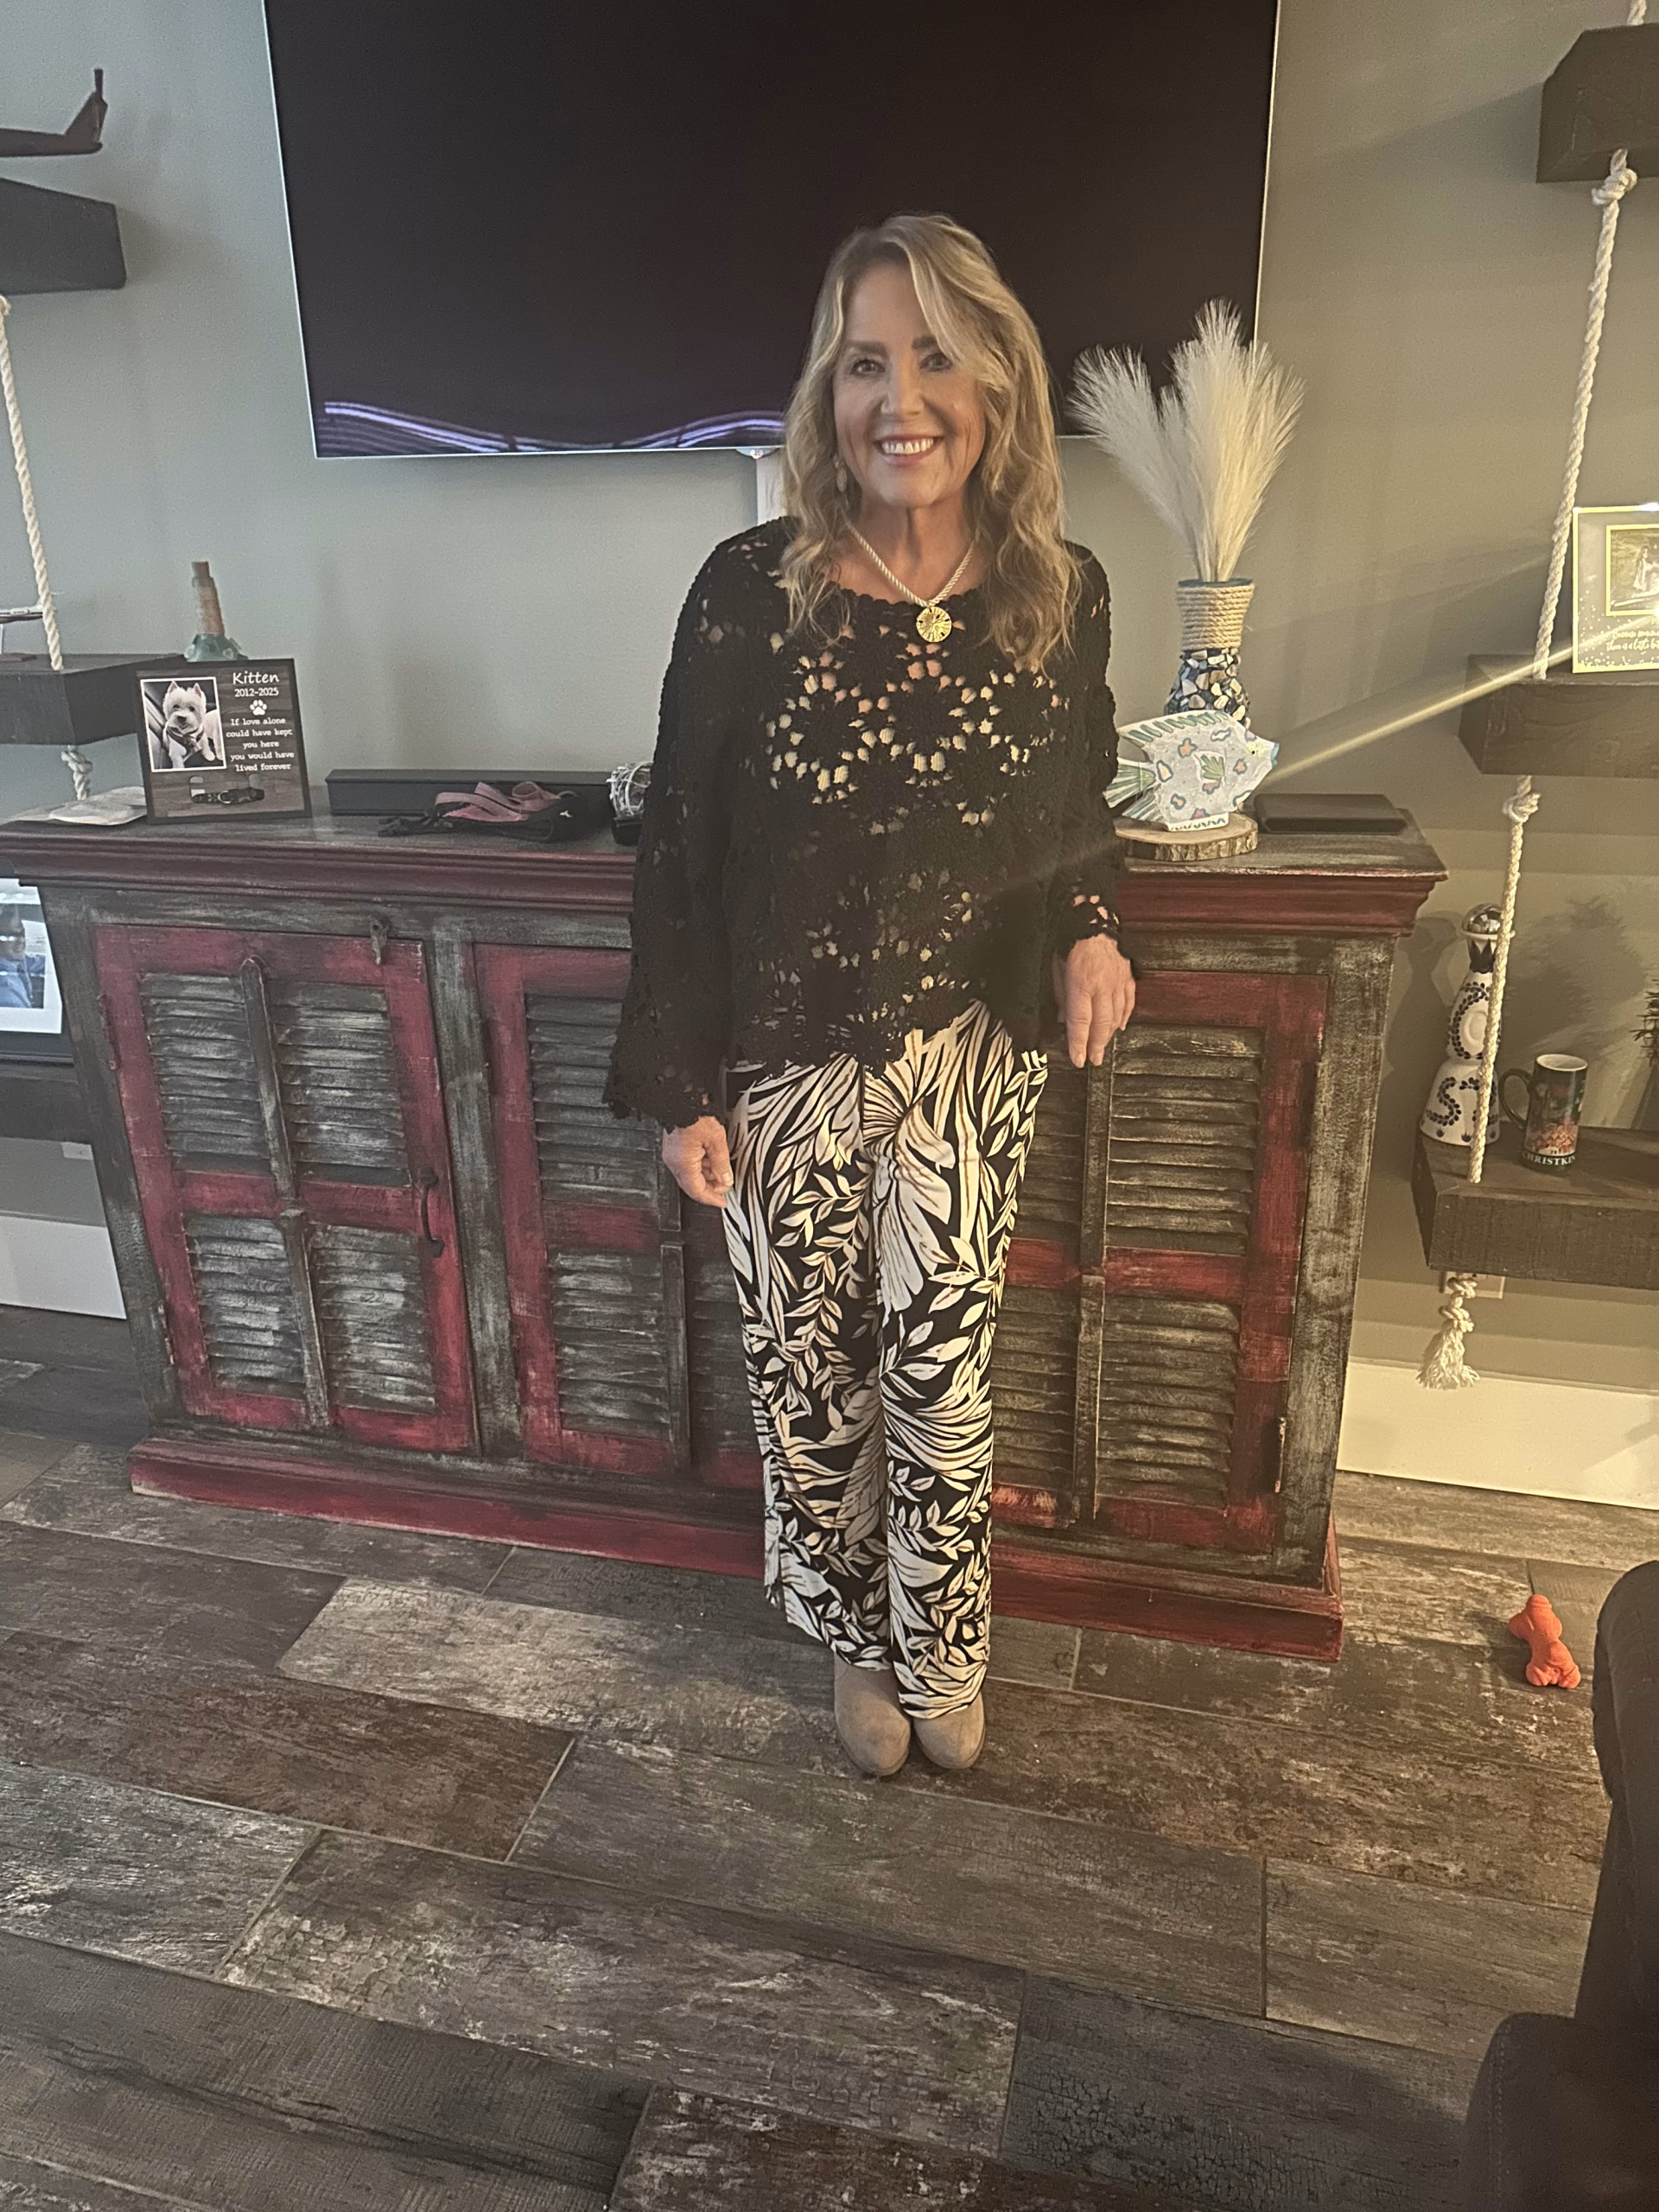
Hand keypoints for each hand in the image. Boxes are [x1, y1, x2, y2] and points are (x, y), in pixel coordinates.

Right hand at [662, 1114, 733, 1205]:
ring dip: (705, 1176)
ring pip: (689, 1175)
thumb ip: (722, 1164)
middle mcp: (674, 1162)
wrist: (682, 1098)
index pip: (697, 1191)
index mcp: (683, 1164)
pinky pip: (686, 1164)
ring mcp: (672, 1154)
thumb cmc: (695, 1115)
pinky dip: (699, 1166)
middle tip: (723, 1187)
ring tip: (720, 1171)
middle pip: (692, 1185)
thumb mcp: (716, 1141)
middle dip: (709, 1189)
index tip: (721, 1203)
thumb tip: (725, 1180)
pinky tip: (710, 1160)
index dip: (711, 1199)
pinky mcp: (673, 1146)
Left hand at [1053, 936, 1134, 1067]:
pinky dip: (1124, 1016)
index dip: (1078, 1044)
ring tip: (1103, 1047)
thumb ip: (1060, 994)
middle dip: (1097, 1045)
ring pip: (1116, 1015)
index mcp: (1082, 982)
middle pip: (1101, 1024)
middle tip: (1094, 1060)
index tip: (1078, 1059)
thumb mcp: (1055, 966)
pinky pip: (1128, 1001)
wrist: (1094, 916)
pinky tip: (1120, 1026)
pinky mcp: (1127, 975)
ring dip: (1110, 1034)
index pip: (1080, 1022)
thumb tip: (1063, 1019)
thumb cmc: (1071, 939)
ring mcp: (1118, 980)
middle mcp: (1102, 984)